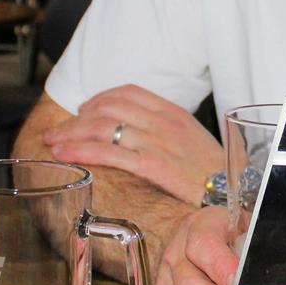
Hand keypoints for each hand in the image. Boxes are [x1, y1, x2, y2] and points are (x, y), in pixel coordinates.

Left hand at [43, 84, 222, 206]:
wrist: (233, 192)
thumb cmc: (213, 170)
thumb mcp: (192, 138)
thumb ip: (166, 129)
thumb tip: (138, 131)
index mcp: (172, 112)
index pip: (128, 92)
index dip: (100, 98)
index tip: (84, 110)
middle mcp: (161, 122)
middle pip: (108, 108)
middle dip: (76, 118)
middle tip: (59, 130)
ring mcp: (156, 142)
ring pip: (102, 128)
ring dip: (70, 134)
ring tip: (52, 142)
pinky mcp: (151, 165)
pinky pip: (109, 152)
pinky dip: (81, 151)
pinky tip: (65, 154)